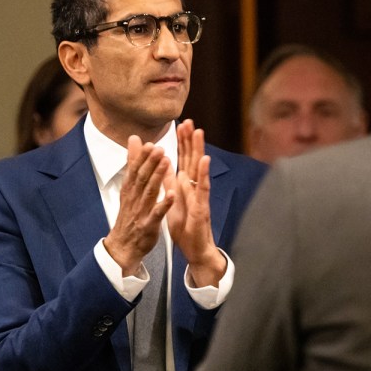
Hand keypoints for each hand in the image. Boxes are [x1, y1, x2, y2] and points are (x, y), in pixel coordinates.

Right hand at [103, 137, 172, 275]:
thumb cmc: (129, 214)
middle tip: (159, 148)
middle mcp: (134, 198)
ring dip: (157, 176)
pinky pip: (157, 213)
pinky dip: (164, 203)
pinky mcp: (148, 225)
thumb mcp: (129, 187)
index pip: (135, 170)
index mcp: (130, 189)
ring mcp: (141, 212)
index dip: (142, 157)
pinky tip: (172, 193)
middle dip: (150, 162)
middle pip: (142, 178)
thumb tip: (134, 139)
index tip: (150, 143)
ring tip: (166, 162)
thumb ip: (133, 163)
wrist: (123, 245)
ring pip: (149, 192)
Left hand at [165, 120, 224, 285]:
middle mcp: (193, 187)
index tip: (180, 124)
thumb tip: (165, 164)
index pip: (183, 159)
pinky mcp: (202, 207)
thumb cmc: (186, 226)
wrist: (195, 249)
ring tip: (199, 133)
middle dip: (190, 140)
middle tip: (189, 121)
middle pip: (192, 159)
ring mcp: (199, 196)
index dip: (182, 142)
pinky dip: (204, 174)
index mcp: (184, 185)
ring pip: (199, 169)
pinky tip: (204, 161)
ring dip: (199, 150)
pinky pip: (203, 188)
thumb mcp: (172, 200)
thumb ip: (169, 182)